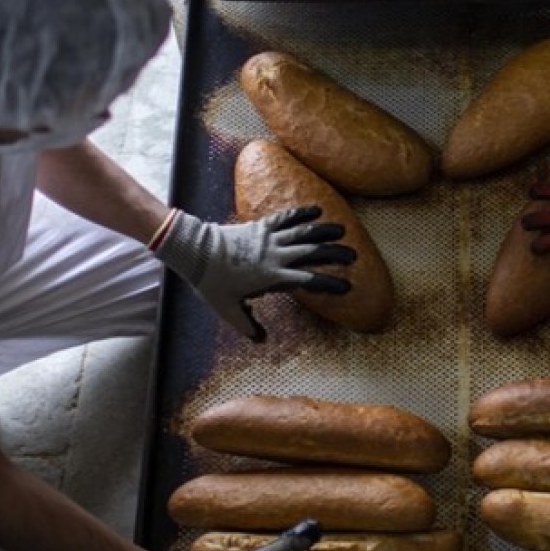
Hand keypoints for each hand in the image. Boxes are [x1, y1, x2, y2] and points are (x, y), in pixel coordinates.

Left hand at [154, 207, 354, 340]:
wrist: (196, 252)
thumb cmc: (212, 283)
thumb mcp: (228, 310)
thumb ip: (246, 325)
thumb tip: (260, 340)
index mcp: (272, 277)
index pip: (308, 281)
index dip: (330, 284)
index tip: (348, 287)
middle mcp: (276, 256)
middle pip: (312, 253)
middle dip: (335, 255)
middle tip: (353, 256)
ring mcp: (269, 239)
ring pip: (303, 233)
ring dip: (324, 232)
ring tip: (343, 231)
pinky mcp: (261, 227)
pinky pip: (285, 219)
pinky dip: (302, 214)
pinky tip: (316, 210)